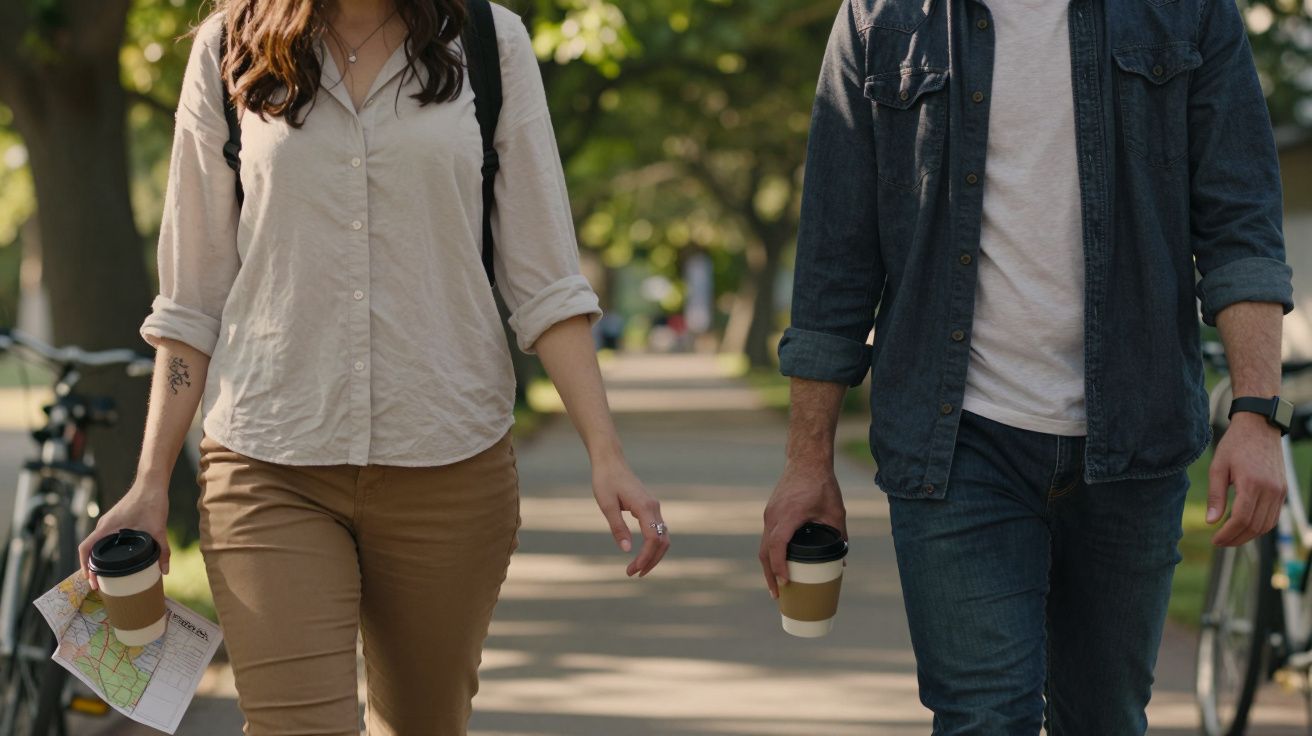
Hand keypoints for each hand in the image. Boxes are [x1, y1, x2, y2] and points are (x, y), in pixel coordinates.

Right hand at [78, 482, 169, 590]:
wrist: (152, 482)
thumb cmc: (151, 501)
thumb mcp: (159, 528)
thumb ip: (162, 550)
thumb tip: (165, 571)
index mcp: (106, 527)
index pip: (85, 549)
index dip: (85, 567)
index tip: (91, 581)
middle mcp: (104, 525)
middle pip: (89, 549)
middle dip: (91, 568)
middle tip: (99, 584)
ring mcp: (109, 522)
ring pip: (97, 543)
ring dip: (98, 559)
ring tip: (106, 575)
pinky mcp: (117, 520)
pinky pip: (105, 538)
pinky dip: (106, 550)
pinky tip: (117, 558)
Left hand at [592, 457, 669, 576]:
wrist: (610, 461)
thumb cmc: (605, 481)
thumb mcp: (607, 505)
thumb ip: (618, 527)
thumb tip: (626, 550)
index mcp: (645, 507)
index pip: (653, 539)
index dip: (645, 557)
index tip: (632, 569)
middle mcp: (654, 507)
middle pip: (663, 541)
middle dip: (651, 560)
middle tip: (633, 574)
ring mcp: (654, 507)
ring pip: (663, 537)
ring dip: (653, 555)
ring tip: (638, 569)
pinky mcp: (650, 507)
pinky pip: (658, 530)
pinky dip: (653, 545)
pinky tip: (642, 554)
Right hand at [760, 459, 845, 598]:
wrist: (806, 460)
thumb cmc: (822, 484)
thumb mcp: (835, 511)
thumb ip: (840, 536)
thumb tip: (842, 562)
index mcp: (789, 515)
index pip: (777, 545)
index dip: (779, 566)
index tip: (785, 584)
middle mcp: (774, 516)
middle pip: (764, 552)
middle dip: (770, 576)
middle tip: (778, 596)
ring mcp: (769, 514)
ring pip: (763, 545)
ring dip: (768, 566)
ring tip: (776, 586)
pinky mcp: (770, 512)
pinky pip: (766, 537)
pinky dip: (770, 553)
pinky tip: (777, 564)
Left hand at [1209, 412, 1286, 546]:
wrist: (1259, 427)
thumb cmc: (1235, 445)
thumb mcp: (1218, 467)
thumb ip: (1216, 495)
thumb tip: (1211, 522)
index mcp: (1252, 483)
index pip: (1241, 519)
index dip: (1227, 534)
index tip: (1214, 540)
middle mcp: (1270, 490)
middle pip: (1254, 526)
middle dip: (1236, 539)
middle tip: (1219, 542)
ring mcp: (1279, 491)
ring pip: (1266, 525)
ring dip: (1248, 536)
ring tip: (1230, 537)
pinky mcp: (1283, 491)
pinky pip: (1273, 517)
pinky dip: (1259, 526)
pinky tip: (1244, 526)